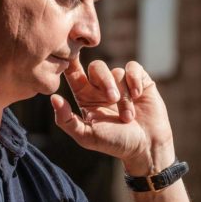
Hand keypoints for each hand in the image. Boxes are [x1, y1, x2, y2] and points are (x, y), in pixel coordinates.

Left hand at [50, 58, 174, 173]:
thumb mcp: (87, 136)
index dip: (70, 60)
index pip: (73, 72)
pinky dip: (135, 81)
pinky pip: (133, 68)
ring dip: (123, 96)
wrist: (146, 147)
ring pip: (117, 72)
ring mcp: (121, 83)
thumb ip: (66, 120)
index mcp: (85, 96)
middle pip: (96, 67)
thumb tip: (53, 98)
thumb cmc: (115, 143)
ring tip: (128, 117)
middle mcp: (101, 87)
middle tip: (112, 99)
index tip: (70, 54)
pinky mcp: (139, 81)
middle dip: (105, 81)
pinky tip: (138, 96)